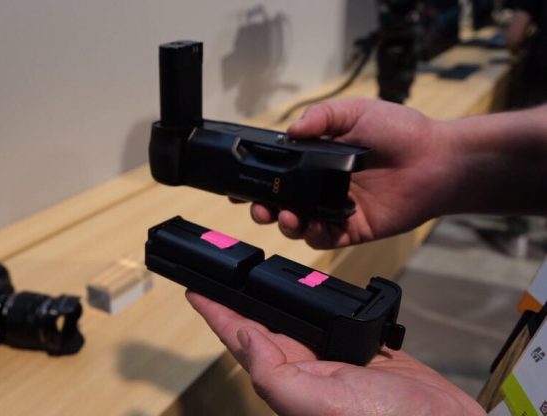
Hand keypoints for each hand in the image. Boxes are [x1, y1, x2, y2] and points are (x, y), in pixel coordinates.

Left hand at [186, 291, 485, 415]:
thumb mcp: (312, 399)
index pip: (241, 339)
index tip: (193, 291)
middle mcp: (307, 369)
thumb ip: (271, 369)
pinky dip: (322, 305)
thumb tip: (242, 336)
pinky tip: (313, 295)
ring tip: (256, 279)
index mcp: (287, 380)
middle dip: (241, 300)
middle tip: (222, 275)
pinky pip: (337, 321)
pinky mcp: (366, 349)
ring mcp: (336, 358)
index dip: (216, 313)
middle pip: (264, 324)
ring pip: (298, 320)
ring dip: (277, 299)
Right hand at [235, 99, 458, 248]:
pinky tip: (312, 227)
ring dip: (286, 224)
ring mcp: (336, 210)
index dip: (257, 180)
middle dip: (263, 208)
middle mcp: (322, 187)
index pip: (279, 173)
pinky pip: (327, 239)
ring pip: (299, 225)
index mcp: (318, 161)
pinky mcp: (354, 229)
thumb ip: (321, 117)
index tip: (239, 185)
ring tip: (286, 216)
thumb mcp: (356, 111)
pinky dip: (314, 236)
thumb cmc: (401, 131)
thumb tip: (290, 130)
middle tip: (259, 207)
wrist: (437, 158)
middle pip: (281, 203)